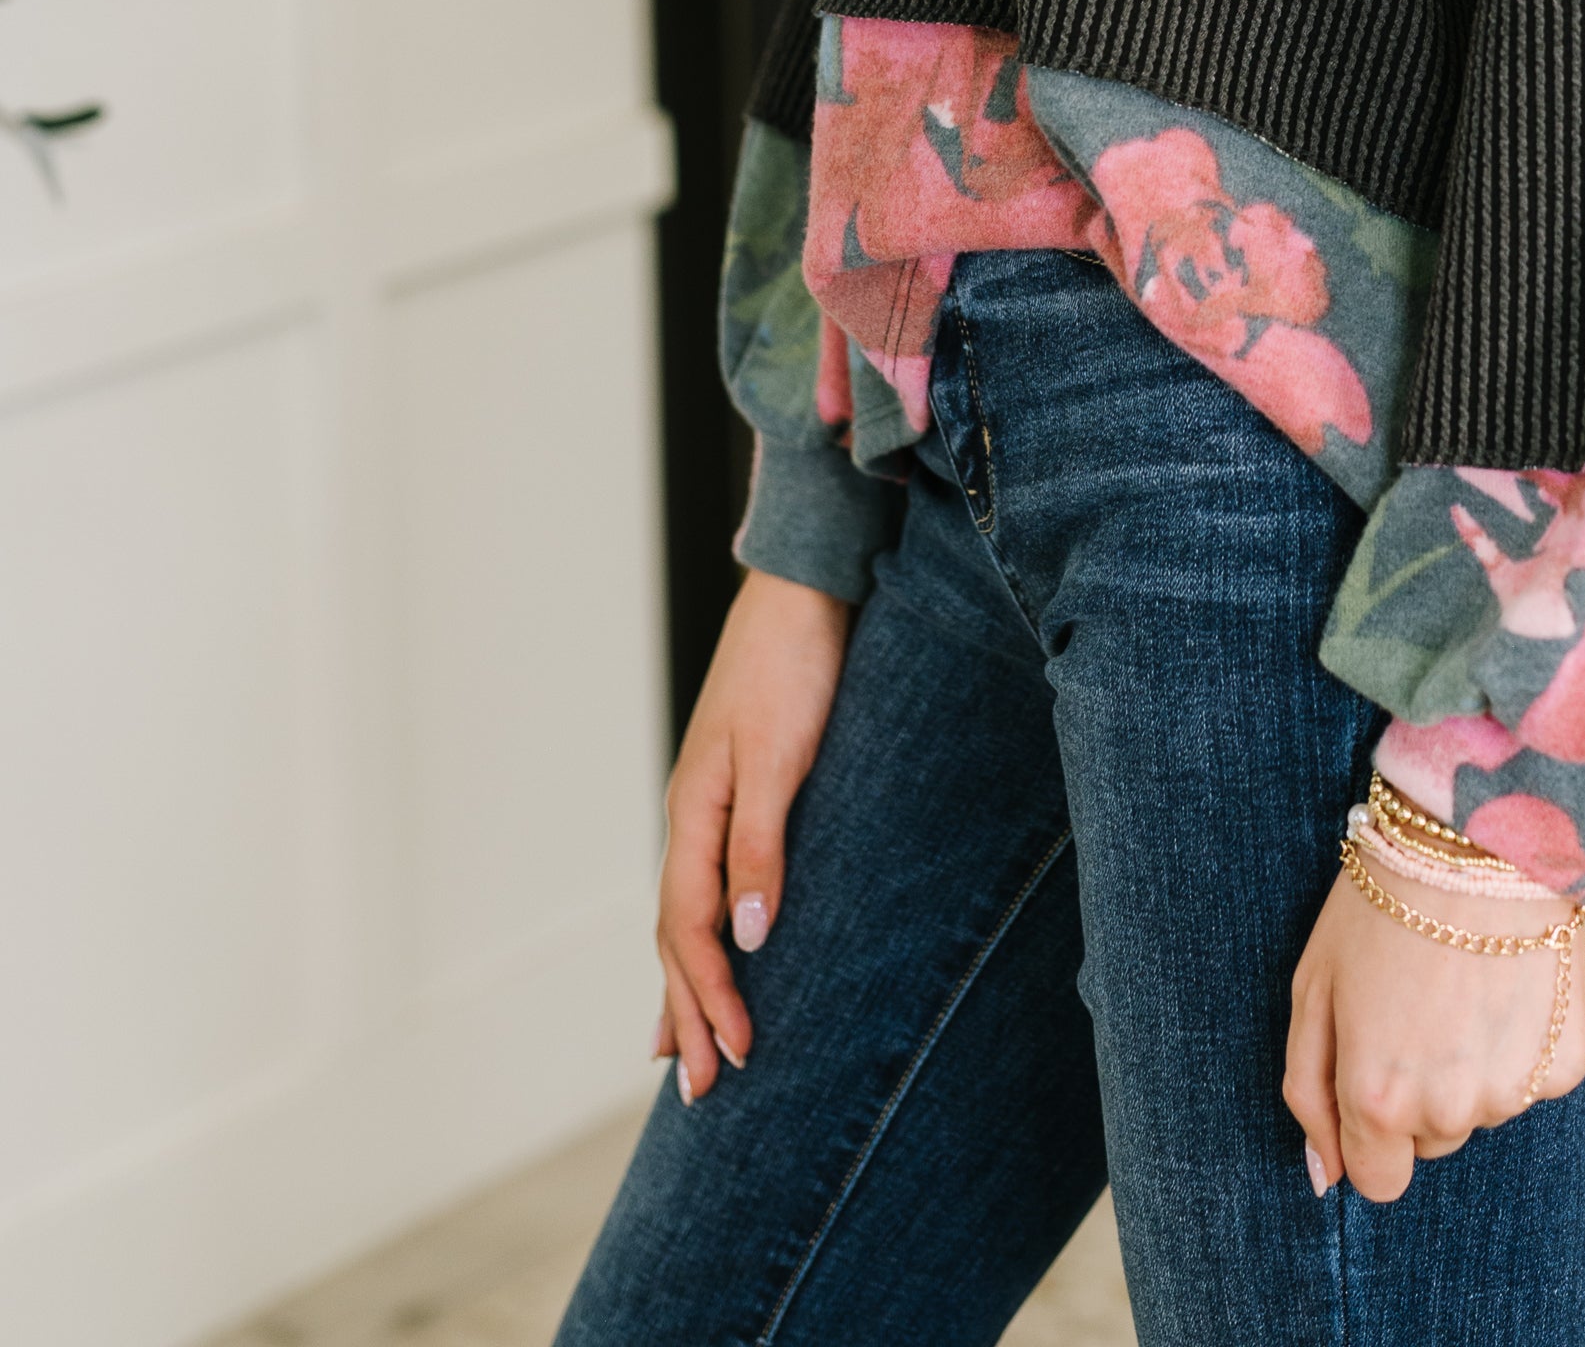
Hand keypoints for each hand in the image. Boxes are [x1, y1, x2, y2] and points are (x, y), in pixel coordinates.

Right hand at [652, 568, 850, 1099]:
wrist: (805, 591)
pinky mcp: (738, 793)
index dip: (711, 996)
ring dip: (687, 986)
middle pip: (679, 935)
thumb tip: (748, 935)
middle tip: (702, 1094)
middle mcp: (691, 816)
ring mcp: (709, 805)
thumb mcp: (780, 755)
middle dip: (689, 1013)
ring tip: (680, 1055)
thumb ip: (759, 843)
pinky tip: (716, 952)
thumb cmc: (794, 666)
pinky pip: (707, 885)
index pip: (692, 929)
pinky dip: (703, 936)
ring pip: (687, 916)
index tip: (738, 1055)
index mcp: (694, 812)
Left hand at [1282, 854, 1584, 1203]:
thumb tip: (1323, 1174)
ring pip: (1483, 1109)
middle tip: (1418, 1004)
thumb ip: (1308, 1092)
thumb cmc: (1381, 903)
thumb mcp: (1313, 987)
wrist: (1475, 837)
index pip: (1377, 1180)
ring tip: (1463, 982)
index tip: (1378, 1070)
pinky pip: (1534, 1078)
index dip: (1372, 1129)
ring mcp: (1513, 1089)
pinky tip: (1506, 981)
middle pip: (1432, 1141)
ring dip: (1471, 1066)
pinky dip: (1521, 1044)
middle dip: (1420, 1089)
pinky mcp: (1567, 1062)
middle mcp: (1448, 1110)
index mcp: (1378, 1099)